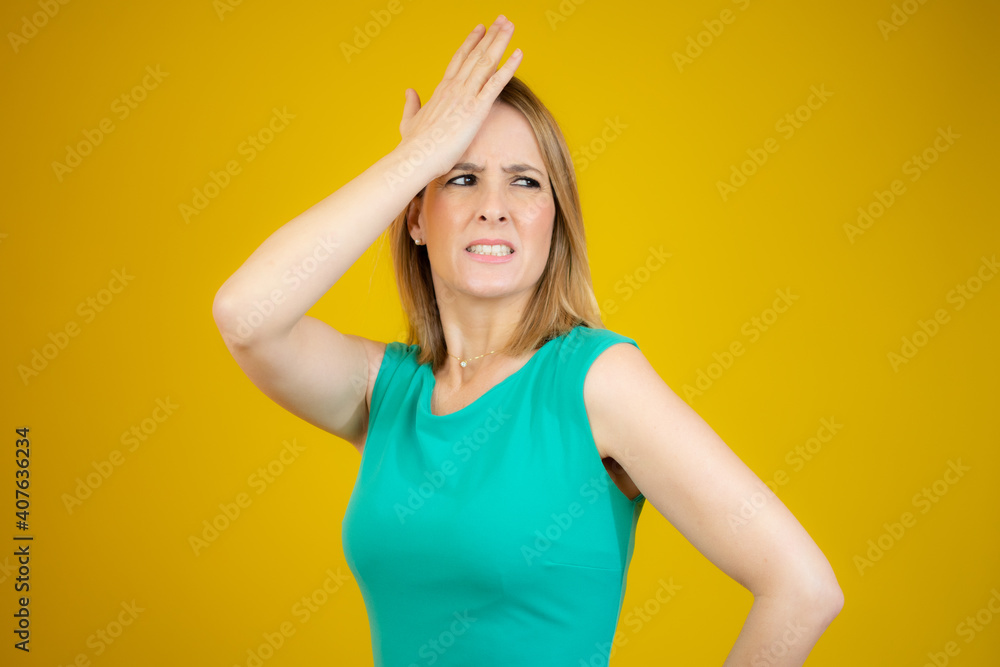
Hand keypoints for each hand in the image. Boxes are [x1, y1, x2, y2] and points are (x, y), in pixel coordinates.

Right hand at [396, 15, 522, 178]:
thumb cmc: (413, 145)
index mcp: (441, 90)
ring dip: (500, 42)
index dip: (471, 43)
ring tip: (509, 25)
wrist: (416, 157)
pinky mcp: (476, 109)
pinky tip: (519, 53)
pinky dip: (509, 67)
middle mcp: (454, 87)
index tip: (481, 29)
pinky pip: (496, 83)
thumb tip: (410, 91)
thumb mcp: (409, 120)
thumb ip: (411, 104)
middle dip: (490, 36)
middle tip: (501, 19)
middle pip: (475, 55)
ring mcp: (465, 96)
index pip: (459, 60)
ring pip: (486, 62)